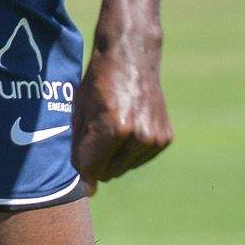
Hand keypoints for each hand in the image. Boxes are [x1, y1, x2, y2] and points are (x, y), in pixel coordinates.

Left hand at [70, 37, 171, 191]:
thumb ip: (79, 149)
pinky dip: (130, 149)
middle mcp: (138, 135)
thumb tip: (88, 190)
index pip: (89, 169)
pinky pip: (139, 159)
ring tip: (112, 124)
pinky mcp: (165, 138)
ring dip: (113, 155)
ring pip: (123, 168)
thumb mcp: (79, 111)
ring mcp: (154, 138)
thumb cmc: (98, 80)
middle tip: (96, 130)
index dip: (80, 161)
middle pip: (106, 172)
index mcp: (113, 127)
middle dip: (97, 158)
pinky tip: (128, 124)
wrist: (131, 54)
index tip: (79, 149)